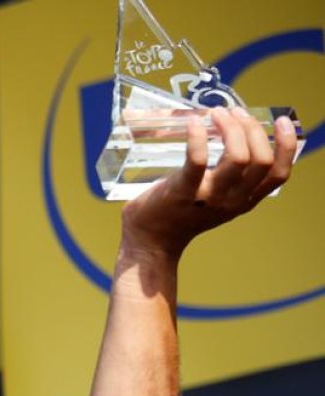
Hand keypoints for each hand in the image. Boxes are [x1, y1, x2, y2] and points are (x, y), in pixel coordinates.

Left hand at [121, 107, 296, 260]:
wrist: (151, 241)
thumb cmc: (179, 212)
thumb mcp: (215, 198)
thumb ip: (228, 175)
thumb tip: (233, 132)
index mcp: (244, 200)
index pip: (278, 174)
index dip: (285, 145)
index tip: (280, 122)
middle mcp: (233, 200)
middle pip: (261, 159)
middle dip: (251, 128)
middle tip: (233, 112)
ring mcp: (210, 197)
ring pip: (238, 157)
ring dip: (230, 128)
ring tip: (216, 114)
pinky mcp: (183, 192)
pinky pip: (198, 160)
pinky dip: (197, 137)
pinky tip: (193, 123)